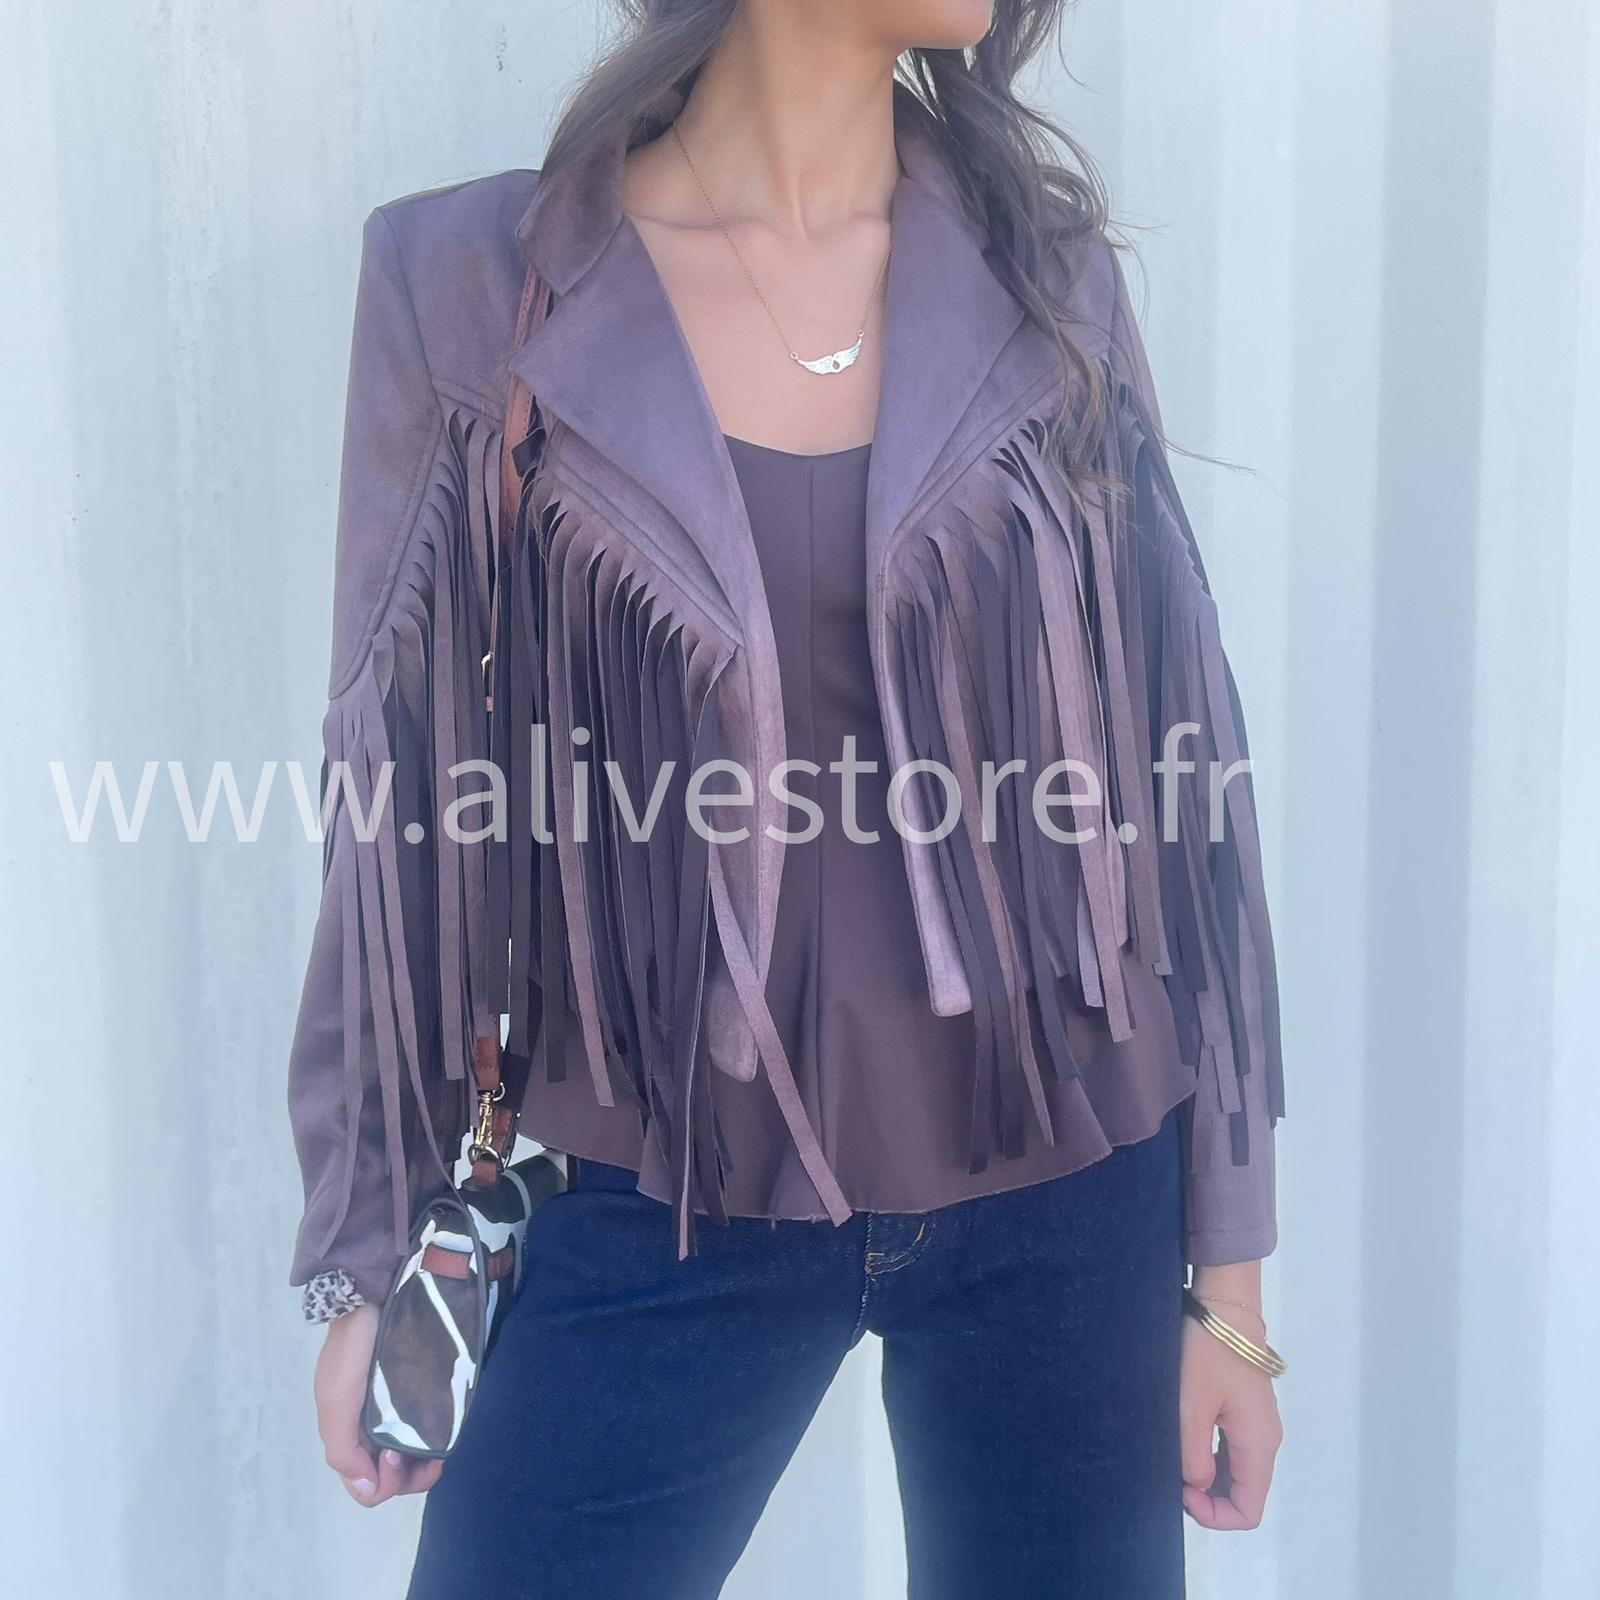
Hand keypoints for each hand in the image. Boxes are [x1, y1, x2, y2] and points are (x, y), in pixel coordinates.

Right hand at [314, 1303, 442, 1505]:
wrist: (370, 1302)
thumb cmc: (351, 1354)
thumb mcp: (336, 1402)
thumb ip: (344, 1448)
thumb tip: (368, 1488)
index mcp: (350, 1437)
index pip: (367, 1487)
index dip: (386, 1483)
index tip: (396, 1455)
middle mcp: (373, 1431)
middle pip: (393, 1479)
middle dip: (412, 1478)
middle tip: (430, 1457)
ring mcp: (397, 1412)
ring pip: (412, 1459)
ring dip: (425, 1464)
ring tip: (440, 1450)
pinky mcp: (417, 1393)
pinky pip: (425, 1431)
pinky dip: (435, 1440)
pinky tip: (446, 1431)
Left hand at [1178, 1281, 1282, 1529]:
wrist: (1224, 1305)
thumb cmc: (1208, 1352)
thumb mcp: (1192, 1404)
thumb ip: (1193, 1454)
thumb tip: (1196, 1487)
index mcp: (1259, 1444)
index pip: (1249, 1510)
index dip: (1215, 1515)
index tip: (1182, 1491)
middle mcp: (1265, 1441)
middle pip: (1243, 1494)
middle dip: (1208, 1499)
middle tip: (1170, 1477)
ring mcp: (1256, 1425)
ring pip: (1236, 1473)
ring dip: (1206, 1478)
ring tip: (1172, 1459)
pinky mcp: (1245, 1410)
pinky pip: (1231, 1450)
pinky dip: (1209, 1458)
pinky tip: (1183, 1443)